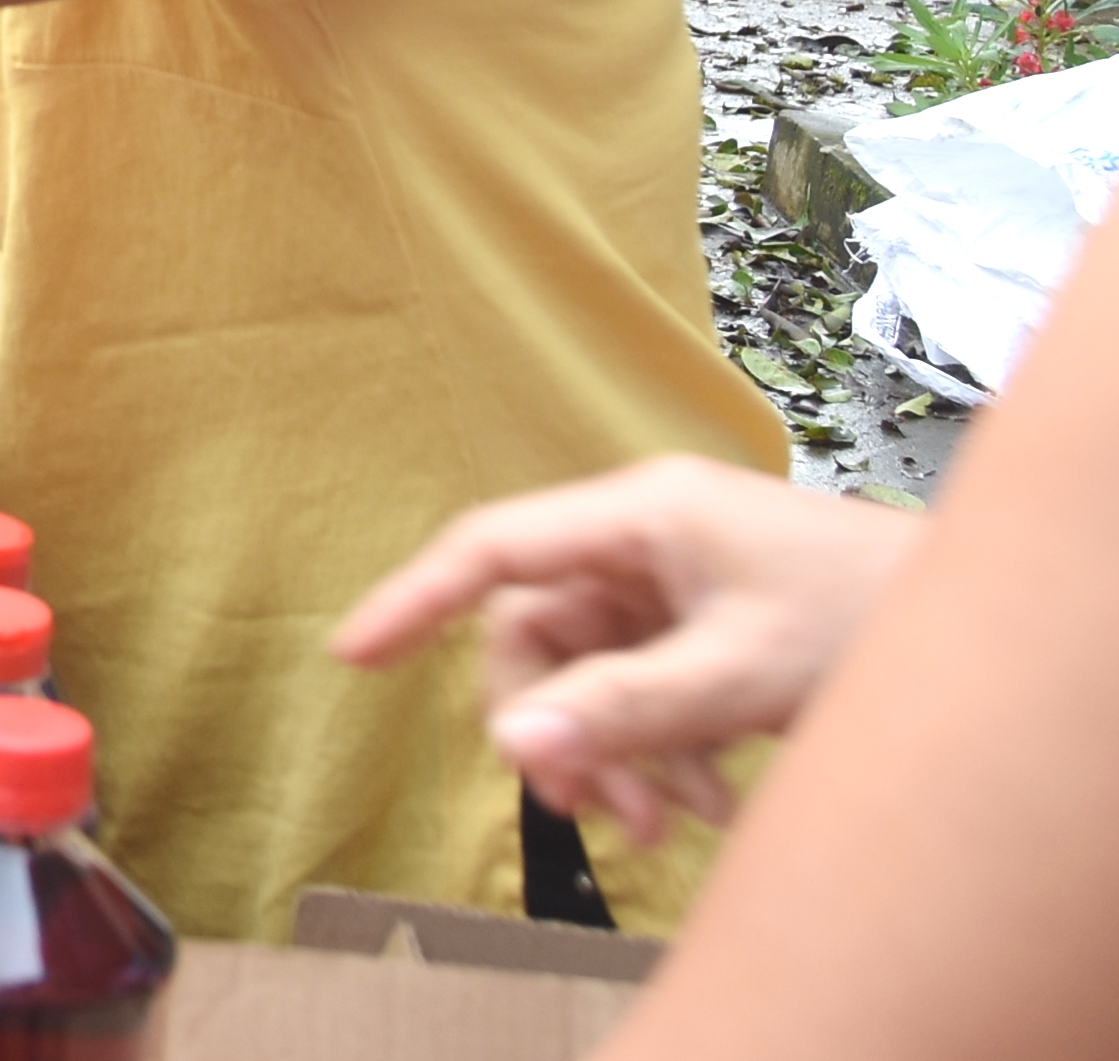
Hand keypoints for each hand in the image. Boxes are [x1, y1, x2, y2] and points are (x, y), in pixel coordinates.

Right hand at [329, 454, 918, 844]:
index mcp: (642, 514)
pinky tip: (708, 801)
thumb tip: (515, 750)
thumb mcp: (742, 671)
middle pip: (540, 636)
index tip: (352, 656)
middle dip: (560, 729)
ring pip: (590, 676)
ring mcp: (677, 584)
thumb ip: (625, 709)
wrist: (985, 630)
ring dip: (618, 754)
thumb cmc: (877, 618)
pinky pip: (641, 692)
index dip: (414, 598)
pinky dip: (661, 752)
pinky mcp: (708, 627)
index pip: (492, 547)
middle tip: (596, 811)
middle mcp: (647, 540)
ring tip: (673, 823)